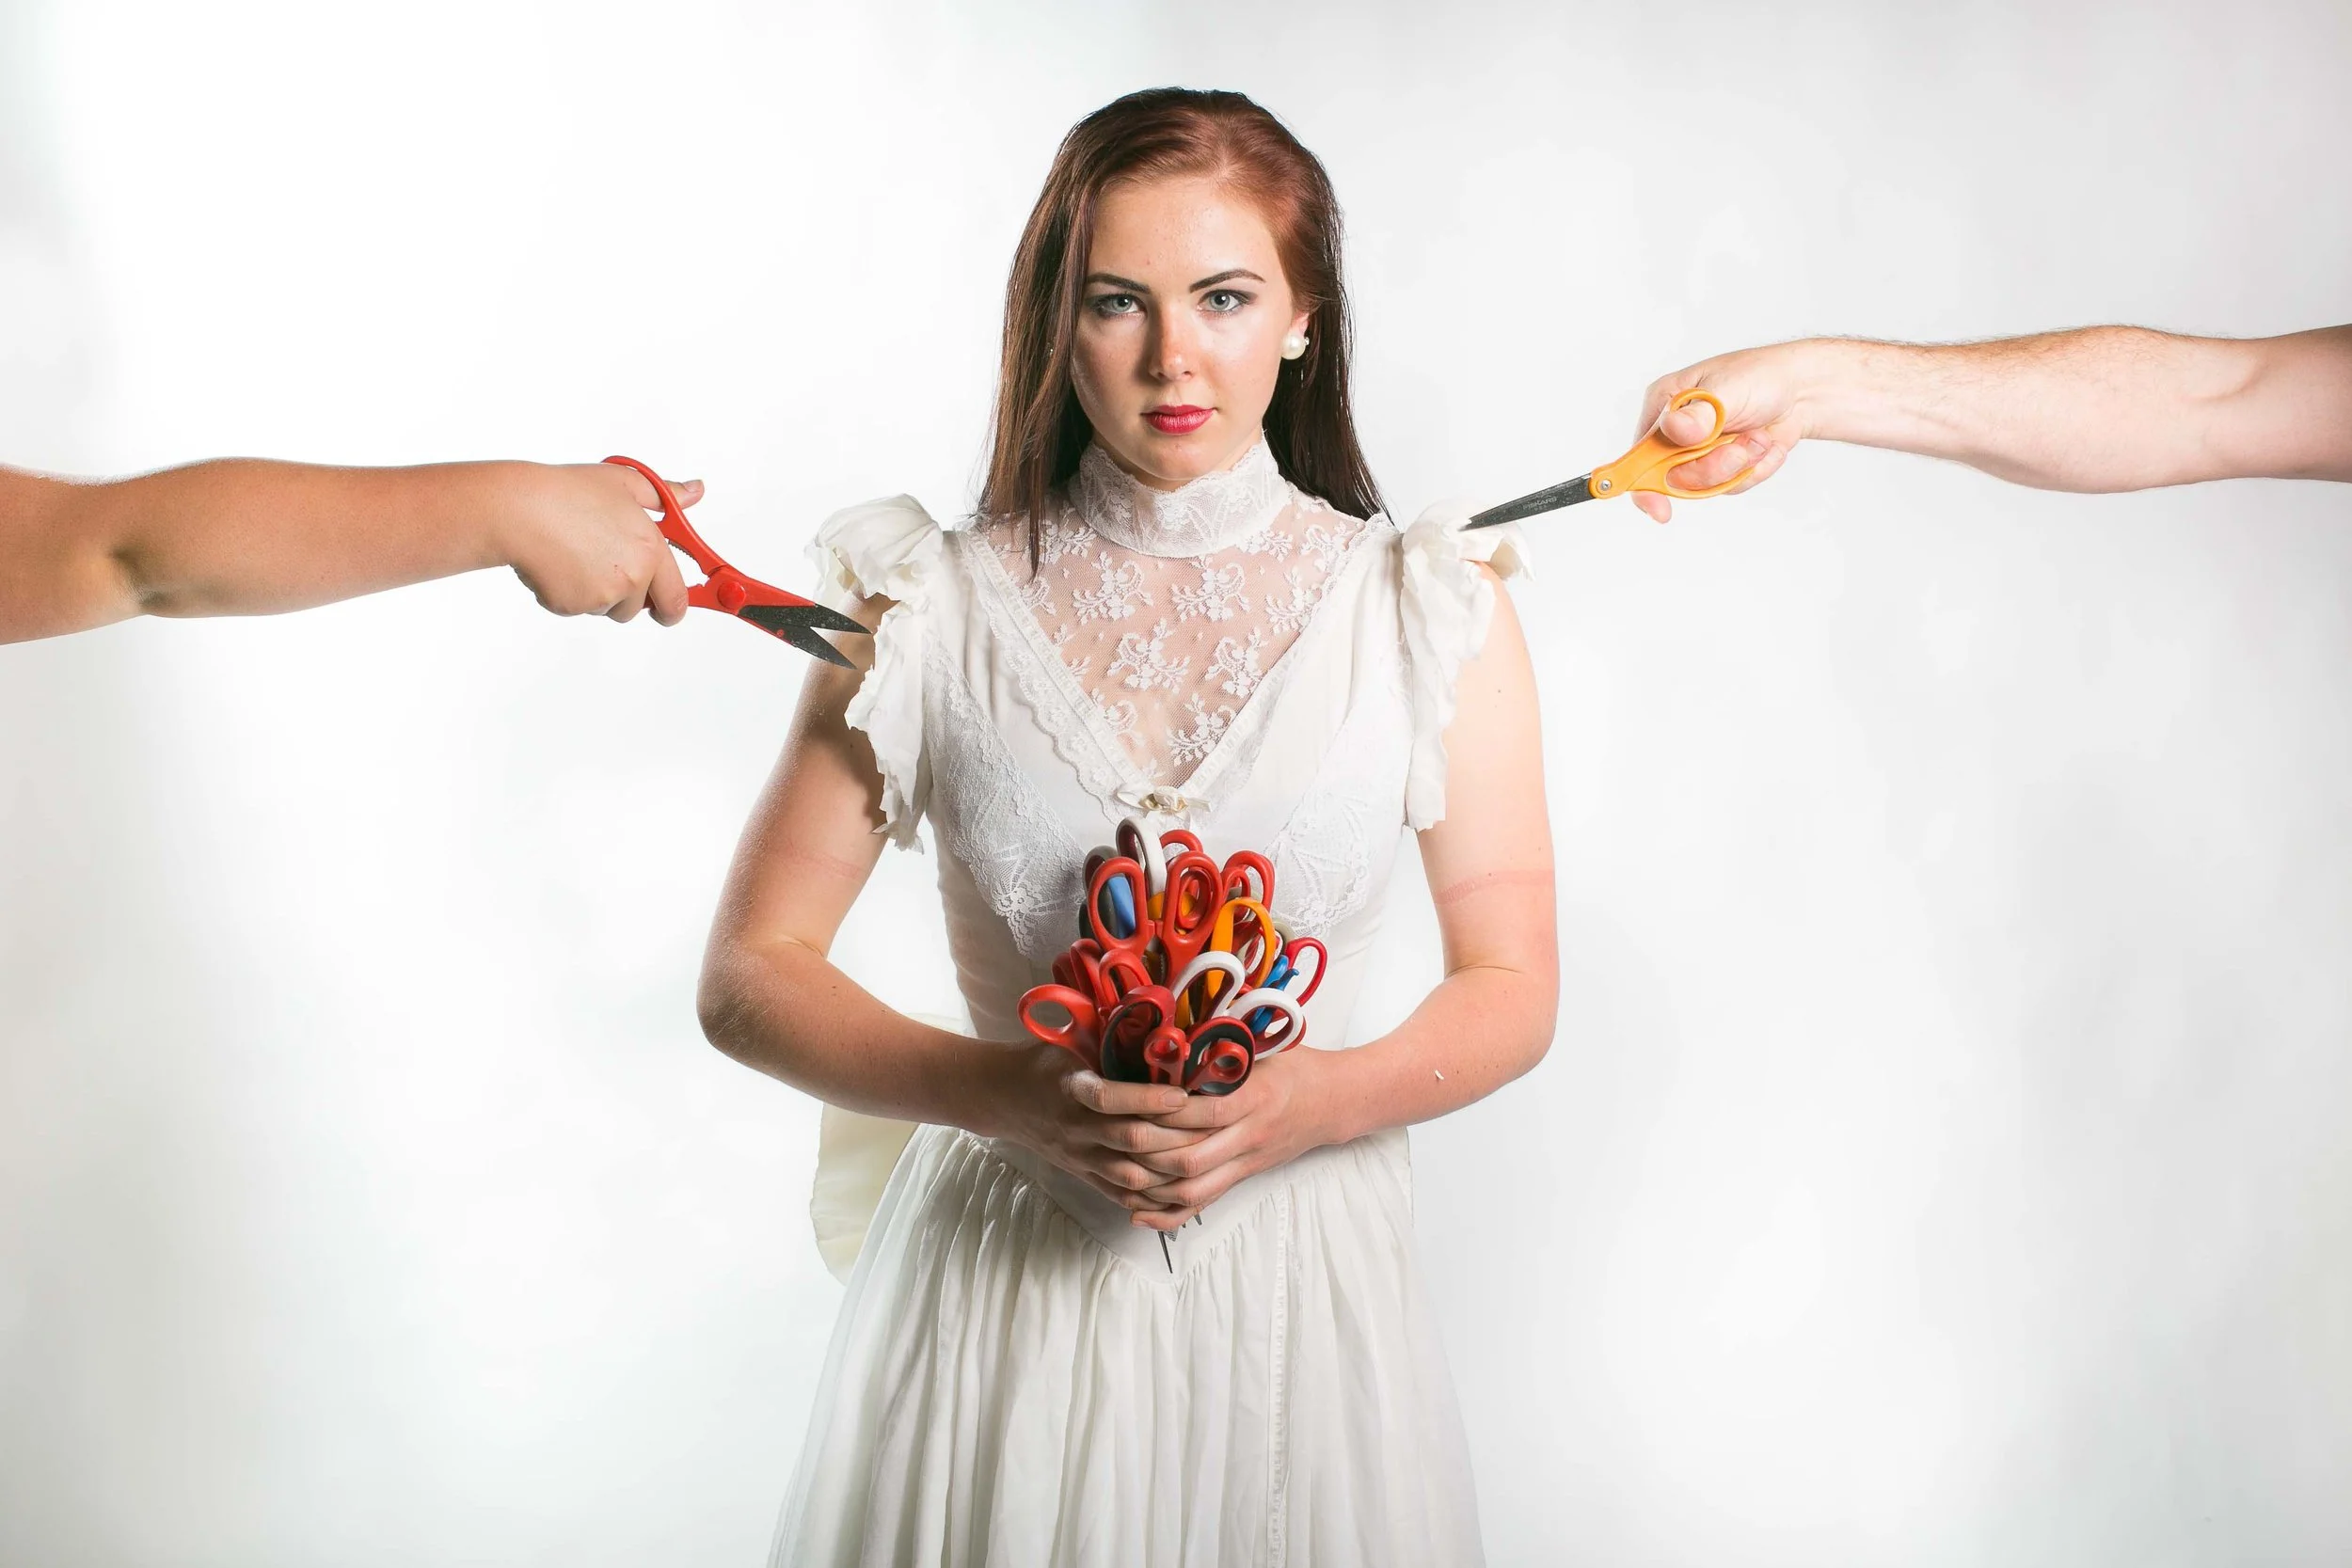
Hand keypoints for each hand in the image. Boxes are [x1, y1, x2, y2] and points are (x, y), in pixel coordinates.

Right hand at [499, 461, 697, 622]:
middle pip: (641, 608)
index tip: (670, 608)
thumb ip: (666, 495)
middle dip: (634, 600)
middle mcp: (631, 578)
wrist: (520, 509)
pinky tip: (557, 563)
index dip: (674, 607)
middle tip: (614, 578)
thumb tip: (695, 491)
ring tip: (578, 553)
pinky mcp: (570, 606)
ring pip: (607, 607)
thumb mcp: (626, 483)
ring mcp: (601, 595)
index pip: (677, 598)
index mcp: (650, 550)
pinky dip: (569, 592)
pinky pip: (576, 607)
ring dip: (599, 592)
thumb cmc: (568, 492)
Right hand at [983, 1046, 1210, 1215]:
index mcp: (1069, 1087)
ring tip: (1205, 1156)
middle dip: (1175, 1135)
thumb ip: (1108, 1040)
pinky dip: (1152, 1197)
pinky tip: (1180, 1189)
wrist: (1002, 1098)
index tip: (1182, 1092)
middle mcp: (1074, 1127)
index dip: (1148, 1099)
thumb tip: (1162, 1024)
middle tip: (1213, 1125)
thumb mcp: (1069, 1041)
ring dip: (1170, 1169)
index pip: (1109, 1098)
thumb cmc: (1045, 1061)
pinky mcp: (1083, 1175)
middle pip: (1129, 1141)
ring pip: (1130, 1175)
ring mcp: (1079, 1156)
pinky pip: (1121, 1194)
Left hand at [1125, 1046, 1344, 1231]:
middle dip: (1145, 1150)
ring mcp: (1246, 1160)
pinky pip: (1203, 1203)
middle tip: (1107, 1136)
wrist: (1334, 1101)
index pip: (1204, 1111)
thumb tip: (1174, 1021)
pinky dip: (1169, 1214)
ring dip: (1151, 1185)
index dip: (1164, 1110)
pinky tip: (1138, 1212)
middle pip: (1191, 1157)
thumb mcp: (1264, 1046)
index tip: (1128, 1099)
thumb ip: (1225, 1042)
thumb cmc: (1294, 1065)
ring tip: (1114, 1171)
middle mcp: (1249, 1134)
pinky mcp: (1243, 1176)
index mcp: (1254, 1096)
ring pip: (1193, 1188)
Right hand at [1631, 341, 1812, 522]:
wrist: (1801, 390)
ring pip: (1705, 486)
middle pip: (1674, 478)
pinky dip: (1755, 469)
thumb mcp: (1727, 389)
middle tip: (1739, 449)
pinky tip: (1765, 445)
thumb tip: (1674, 429)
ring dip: (1740, 466)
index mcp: (1665, 407)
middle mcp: (1675, 434)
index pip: (1639, 454)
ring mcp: (1699, 453)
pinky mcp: (1722, 468)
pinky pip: (1732, 487)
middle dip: (1713, 468)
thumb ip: (1700, 414)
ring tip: (1758, 439)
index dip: (1644, 484)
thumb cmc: (1760, 376)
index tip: (1659, 508)